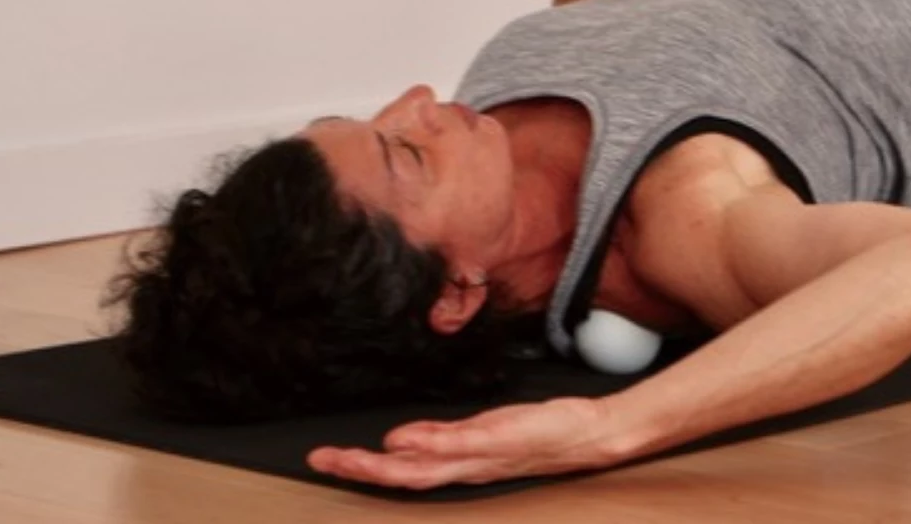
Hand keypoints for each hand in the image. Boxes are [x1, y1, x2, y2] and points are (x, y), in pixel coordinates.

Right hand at [306, 397, 625, 488]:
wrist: (591, 436)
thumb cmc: (543, 434)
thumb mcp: (487, 434)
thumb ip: (443, 437)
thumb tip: (401, 440)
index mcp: (461, 465)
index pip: (404, 473)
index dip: (363, 471)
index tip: (328, 460)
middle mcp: (466, 468)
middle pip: (402, 477)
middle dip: (357, 472)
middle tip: (320, 462)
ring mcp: (481, 455)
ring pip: (421, 467)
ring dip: (379, 465)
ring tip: (344, 458)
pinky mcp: (498, 439)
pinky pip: (456, 444)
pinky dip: (426, 444)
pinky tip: (400, 440)